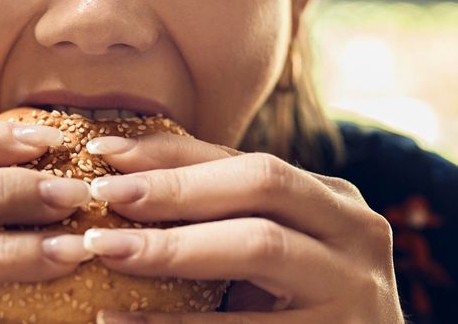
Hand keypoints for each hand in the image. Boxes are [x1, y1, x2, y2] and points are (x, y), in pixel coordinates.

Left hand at [82, 133, 402, 322]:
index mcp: (334, 200)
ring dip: (172, 245)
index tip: (103, 150)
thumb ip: (222, 216)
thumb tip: (119, 171)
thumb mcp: (274, 255)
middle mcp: (356, 232)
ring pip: (259, 245)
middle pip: (263, 183)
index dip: (172, 152)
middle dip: (175, 187)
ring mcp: (354, 287)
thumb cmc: (298, 315)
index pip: (245, 159)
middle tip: (102, 193)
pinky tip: (121, 318)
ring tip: (104, 249)